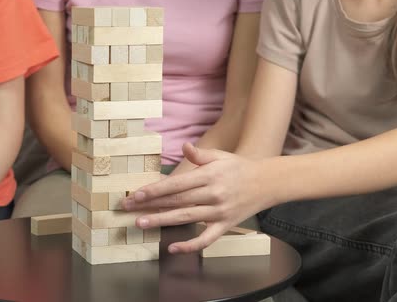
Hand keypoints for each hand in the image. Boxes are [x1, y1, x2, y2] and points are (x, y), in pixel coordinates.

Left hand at [121, 143, 277, 253]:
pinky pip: (206, 240)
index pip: (176, 184)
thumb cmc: (239, 168)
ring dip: (161, 221)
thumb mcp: (220, 156)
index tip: (136, 194)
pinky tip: (172, 248)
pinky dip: (189, 246)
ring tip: (141, 223)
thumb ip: (200, 155)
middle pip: (176, 201)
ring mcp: (219, 212)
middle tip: (128, 208)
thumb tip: (184, 147)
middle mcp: (213, 194)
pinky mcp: (225, 226)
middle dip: (150, 205)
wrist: (268, 183)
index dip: (155, 190)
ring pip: (185, 218)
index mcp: (209, 176)